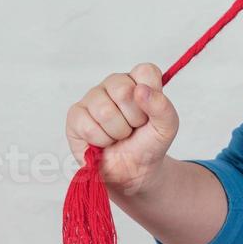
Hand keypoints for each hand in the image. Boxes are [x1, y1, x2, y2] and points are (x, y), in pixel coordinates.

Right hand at [65, 62, 180, 195]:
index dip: (151, 97)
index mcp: (138, 79)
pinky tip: (104, 141)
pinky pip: (88, 127)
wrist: (133, 171)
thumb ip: (162, 106)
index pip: (145, 72)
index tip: (151, 113)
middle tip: (134, 127)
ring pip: (105, 111)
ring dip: (118, 132)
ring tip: (119, 135)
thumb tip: (140, 89)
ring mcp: (93, 97)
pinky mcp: (75, 115)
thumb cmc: (149, 144)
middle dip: (134, 119)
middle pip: (123, 91)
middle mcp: (114, 83)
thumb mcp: (167, 127)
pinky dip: (101, 141)